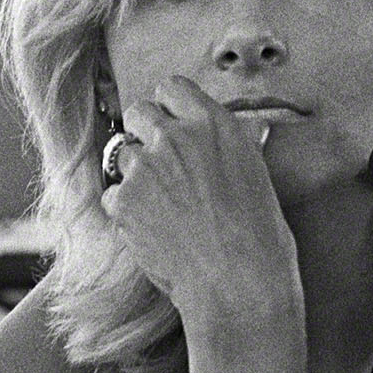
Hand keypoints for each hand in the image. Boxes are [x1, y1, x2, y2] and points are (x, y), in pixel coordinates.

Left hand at [103, 77, 304, 341]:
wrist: (238, 284)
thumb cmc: (259, 237)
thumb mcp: (256, 176)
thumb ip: (234, 147)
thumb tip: (243, 133)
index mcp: (215, 125)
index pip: (173, 88)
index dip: (170, 107)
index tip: (171, 124)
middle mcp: (176, 137)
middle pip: (139, 112)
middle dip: (144, 133)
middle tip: (159, 163)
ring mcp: (146, 168)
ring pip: (122, 154)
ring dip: (135, 174)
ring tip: (160, 206)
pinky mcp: (124, 201)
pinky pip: (112, 195)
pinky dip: (125, 210)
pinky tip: (151, 230)